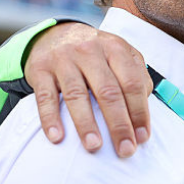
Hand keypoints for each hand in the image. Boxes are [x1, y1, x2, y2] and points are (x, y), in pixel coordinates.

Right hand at [24, 22, 151, 156]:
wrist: (55, 34)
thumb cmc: (96, 53)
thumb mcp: (120, 54)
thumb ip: (136, 76)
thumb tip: (143, 109)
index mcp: (115, 48)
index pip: (132, 83)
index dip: (139, 112)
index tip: (143, 137)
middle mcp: (90, 51)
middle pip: (108, 91)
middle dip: (119, 124)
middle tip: (125, 149)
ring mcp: (63, 59)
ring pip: (76, 95)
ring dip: (86, 124)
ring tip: (94, 146)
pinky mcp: (40, 69)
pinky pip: (45, 97)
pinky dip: (50, 118)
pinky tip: (57, 138)